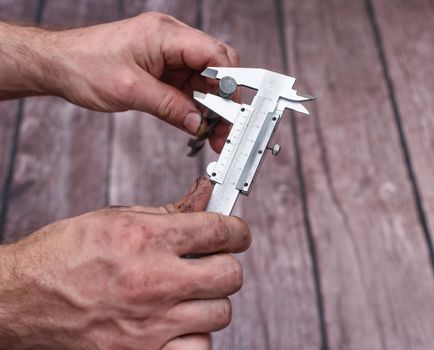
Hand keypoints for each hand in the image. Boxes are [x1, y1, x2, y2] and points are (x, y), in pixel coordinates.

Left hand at [0, 13, 239, 151]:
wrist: (58, 64)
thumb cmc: (85, 66)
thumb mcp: (131, 90)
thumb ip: (170, 107)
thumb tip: (199, 123)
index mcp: (166, 34)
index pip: (215, 53)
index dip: (230, 82)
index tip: (234, 110)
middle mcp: (171, 40)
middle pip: (214, 67)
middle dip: (223, 100)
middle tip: (225, 129)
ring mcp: (167, 54)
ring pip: (203, 80)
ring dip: (209, 107)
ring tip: (212, 135)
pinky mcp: (162, 68)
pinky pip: (187, 87)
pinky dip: (193, 106)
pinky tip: (196, 125)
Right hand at [0, 177, 250, 348]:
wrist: (21, 298)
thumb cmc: (63, 255)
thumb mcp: (115, 217)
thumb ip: (168, 211)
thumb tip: (204, 198)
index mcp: (146, 239)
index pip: (220, 231)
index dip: (237, 231)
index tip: (236, 234)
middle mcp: (153, 281)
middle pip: (230, 274)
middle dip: (227, 264)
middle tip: (213, 262)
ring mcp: (150, 323)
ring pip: (220, 313)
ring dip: (211, 300)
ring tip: (190, 293)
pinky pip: (199, 348)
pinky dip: (196, 336)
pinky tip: (181, 323)